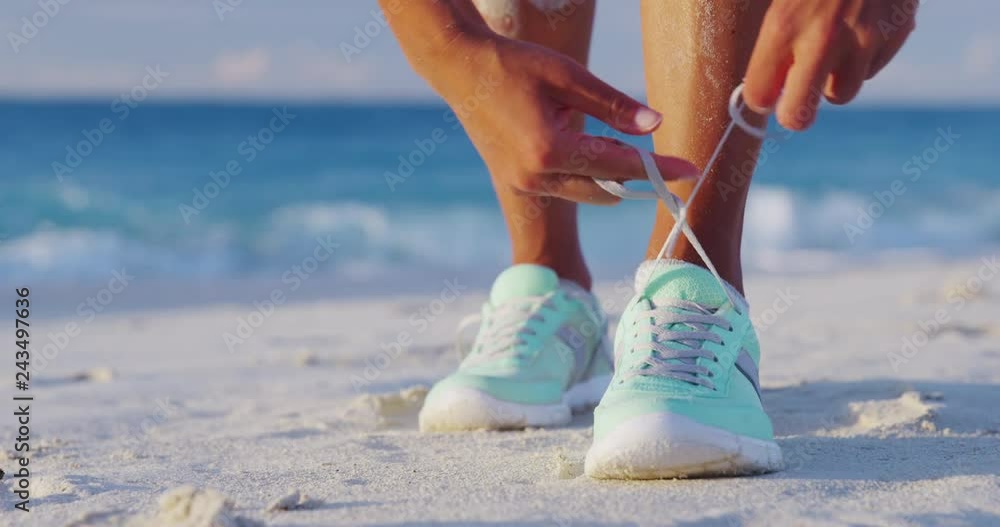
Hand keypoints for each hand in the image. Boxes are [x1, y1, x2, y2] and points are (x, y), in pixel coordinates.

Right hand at [432, 33, 699, 203]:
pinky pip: (565, 187)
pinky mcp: (516, 181)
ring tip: (624, 148)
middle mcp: (535, 176)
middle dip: (638, 179)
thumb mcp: (568, 75)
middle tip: (663, 161)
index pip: (619, 165)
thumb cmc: (514, 64)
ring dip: (610, 177)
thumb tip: (655, 125)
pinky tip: (589, 145)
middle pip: (606, 191)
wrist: (459, 69)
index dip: (659, 167)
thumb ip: (613, 104)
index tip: (692, 169)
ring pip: (586, 193)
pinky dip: (586, 173)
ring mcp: (523, 183)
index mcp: (549, 150)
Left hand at [743, 0, 917, 129]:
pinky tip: (860, 29)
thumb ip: (771, 35)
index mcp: (782, 26)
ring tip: (832, 50)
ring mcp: (863, 41)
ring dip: (833, 81)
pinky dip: (864, 58)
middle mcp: (821, 39)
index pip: (759, 95)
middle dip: (794, 111)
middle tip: (795, 98)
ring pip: (840, 94)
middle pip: (798, 115)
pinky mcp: (894, 35)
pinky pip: (872, 70)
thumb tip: (758, 85)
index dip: (761, 96)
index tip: (766, 89)